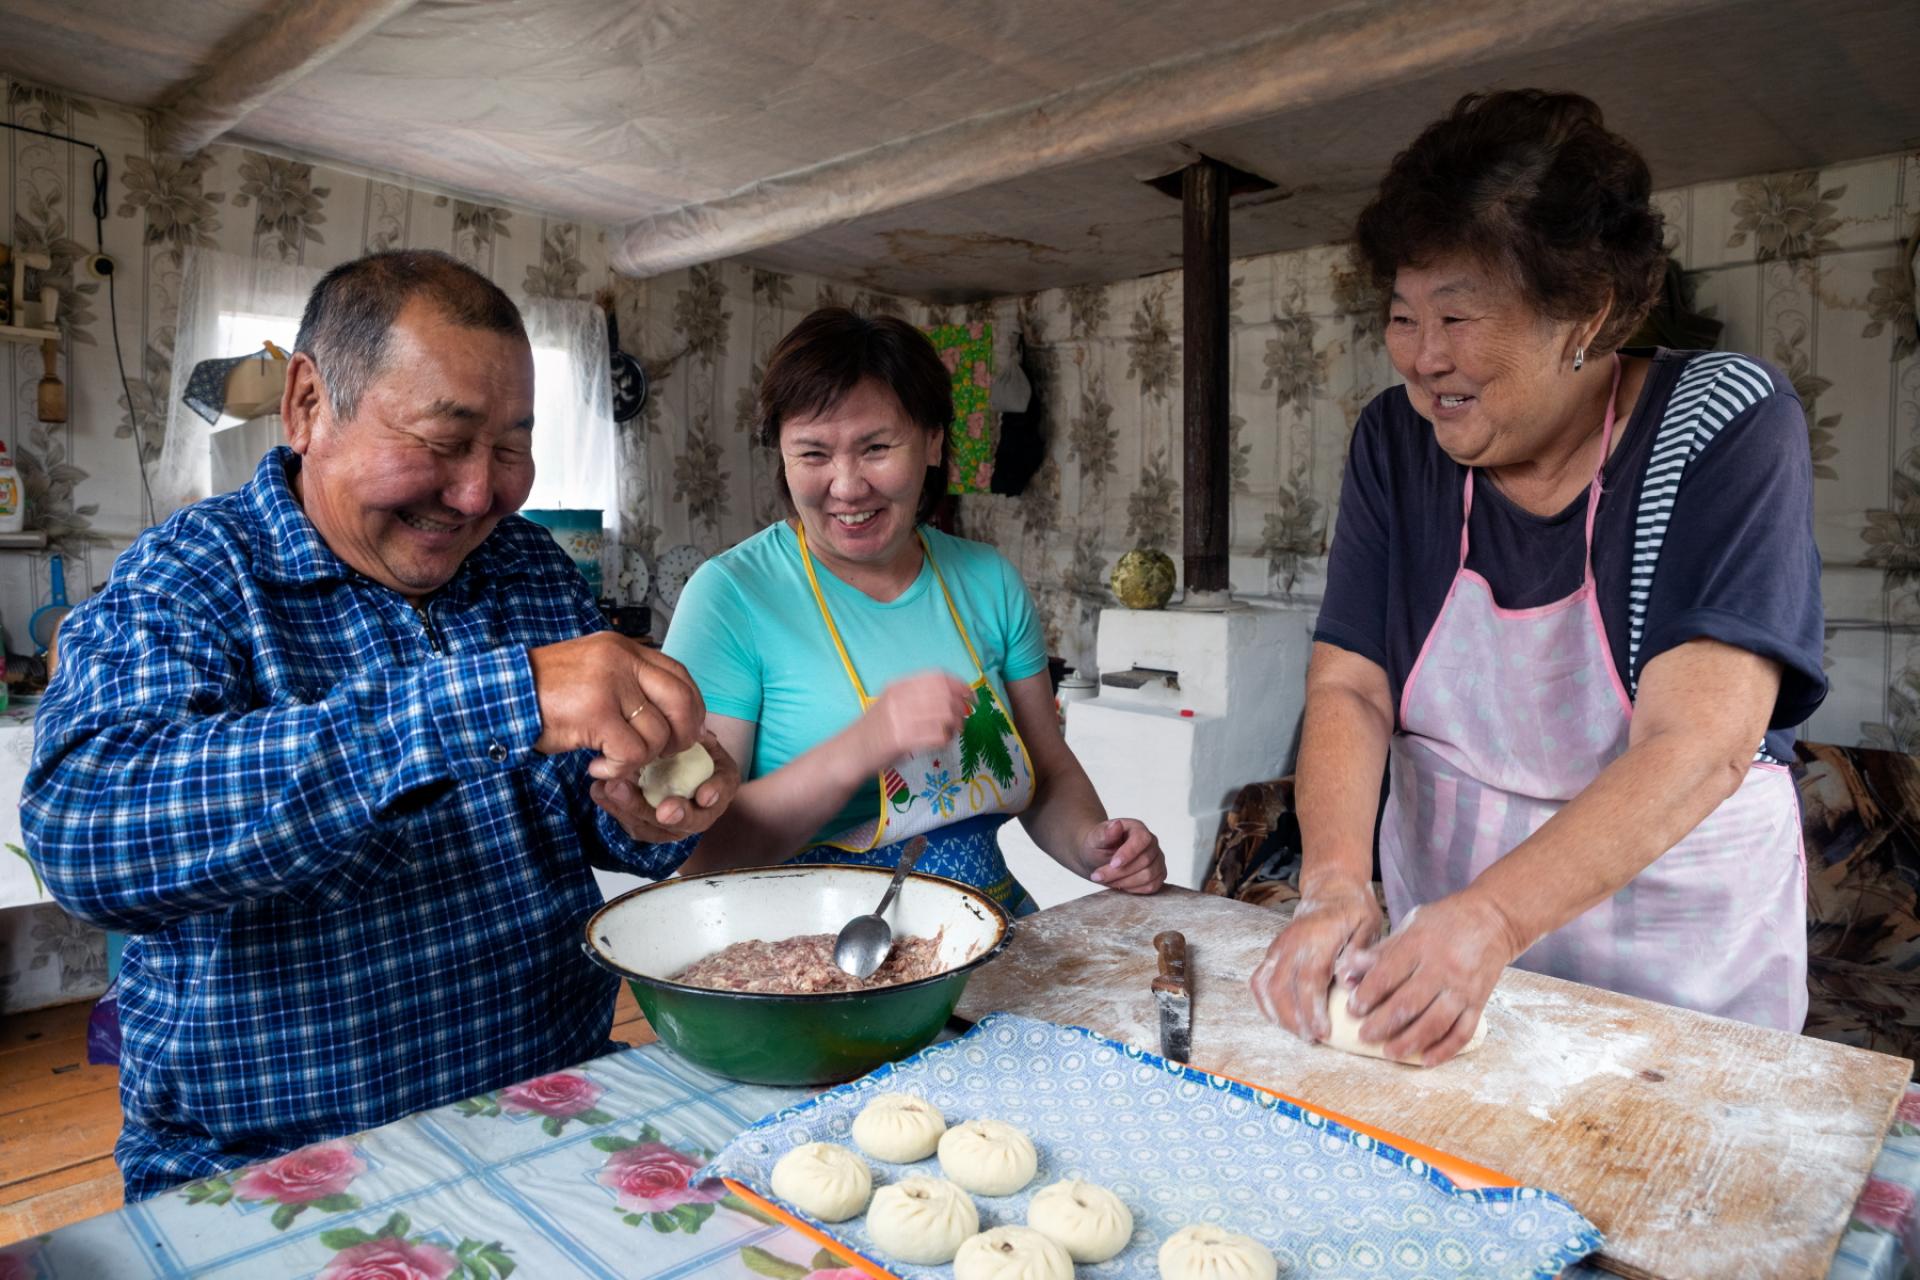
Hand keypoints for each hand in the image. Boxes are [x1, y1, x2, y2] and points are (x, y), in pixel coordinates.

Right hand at [527, 633, 704, 776]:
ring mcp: (610, 685)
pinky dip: (618, 769)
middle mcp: (622, 660)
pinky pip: (631, 753)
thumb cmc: (543, 691)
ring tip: (612, 762)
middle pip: (682, 702)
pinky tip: (597, 768)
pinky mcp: (596, 713)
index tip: (685, 732)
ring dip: (640, 759)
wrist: (500, 695)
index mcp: (624, 648)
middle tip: (661, 754)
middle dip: (681, 737)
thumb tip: (672, 715)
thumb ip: (629, 684)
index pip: (680, 675)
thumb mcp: (593, 672)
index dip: (691, 708)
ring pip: (658, 735)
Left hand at [590, 731, 741, 840]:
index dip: (716, 793)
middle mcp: (700, 811)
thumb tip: (701, 733)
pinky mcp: (646, 828)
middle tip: (663, 810)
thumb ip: (700, 738)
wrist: (669, 769)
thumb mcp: (700, 740)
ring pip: (654, 826)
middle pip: (690, 820)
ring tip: (613, 788)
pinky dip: (613, 807)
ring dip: (633, 808)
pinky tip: (599, 791)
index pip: (723, 790)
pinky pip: (630, 824)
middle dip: (675, 815)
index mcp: (719, 784)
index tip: (703, 795)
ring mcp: (672, 825)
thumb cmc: (689, 751)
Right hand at [855, 672, 976, 769]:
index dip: (959, 684)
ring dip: (955, 724)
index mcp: (899, 687)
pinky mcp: (901, 740)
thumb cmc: (876, 729)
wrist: (851, 752)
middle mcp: (899, 699)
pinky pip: (936, 736)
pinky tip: (942, 742)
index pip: (936, 677)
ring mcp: (900, 719)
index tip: (970, 694)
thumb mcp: (893, 702)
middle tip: (965, 717)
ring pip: (943, 716)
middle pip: (944, 696)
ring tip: (954, 731)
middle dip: (961, 706)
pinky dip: (945, 739)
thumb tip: (956, 696)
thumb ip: (918, 696)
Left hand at [1078, 818, 1165, 893]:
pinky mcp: (1158, 875)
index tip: (1113, 864)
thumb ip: (1104, 833)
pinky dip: (1134, 889)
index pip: (1142, 839)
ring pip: (1149, 876)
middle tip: (1098, 876)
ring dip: (1125, 882)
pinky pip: (1152, 886)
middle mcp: (1152, 843)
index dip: (1129, 853)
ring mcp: (1157, 859)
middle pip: (1144, 861)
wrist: (1097, 859)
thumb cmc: (1097, 846)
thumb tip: (1117, 824)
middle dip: (1120, 872)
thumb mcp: (1094, 839)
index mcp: (1137, 829)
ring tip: (1106, 880)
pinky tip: (1119, 885)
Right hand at [1249, 880, 1381, 1041]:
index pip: (1308, 979)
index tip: (1322, 1033)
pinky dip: (1264, 1002)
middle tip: (1312, 1039)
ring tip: (1299, 1032)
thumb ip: (1358, 953)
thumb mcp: (1368, 925)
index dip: (1312, 1009)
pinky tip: (1280, 1019)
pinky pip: (1258, 980)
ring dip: (1279, 1014)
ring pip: (1265, 986)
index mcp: (1316, 937)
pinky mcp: (1272, 952)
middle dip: (1294, 1019)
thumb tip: (1346, 981)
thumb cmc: (1354, 910)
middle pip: (1282, 987)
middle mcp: (1291, 943)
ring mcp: (1277, 947)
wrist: (1331, 889)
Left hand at [1340, 893, 1518, 1066]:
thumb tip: (1346, 973)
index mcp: (1418, 945)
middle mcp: (1441, 968)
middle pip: (1408, 1004)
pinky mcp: (1478, 1002)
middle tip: (1364, 1036)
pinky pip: (1462, 1032)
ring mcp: (1462, 988)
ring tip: (1389, 1052)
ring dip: (1410, 1042)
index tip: (1352, 1009)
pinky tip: (1426, 1060)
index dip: (1367, 995)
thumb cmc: (1444, 922)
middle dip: (1382, 1024)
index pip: (1387, 975)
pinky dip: (1445, 1050)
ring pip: (1434, 1023)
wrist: (1494, 919)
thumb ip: (1380, 952)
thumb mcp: (1409, 926)